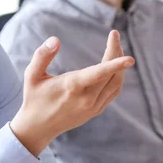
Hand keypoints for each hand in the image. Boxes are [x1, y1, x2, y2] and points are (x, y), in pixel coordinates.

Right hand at [11, 30, 134, 155]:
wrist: (38, 127)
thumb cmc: (34, 98)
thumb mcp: (32, 75)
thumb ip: (42, 55)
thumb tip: (55, 39)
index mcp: (72, 87)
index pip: (99, 74)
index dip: (115, 64)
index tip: (131, 58)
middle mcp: (86, 99)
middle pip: (111, 74)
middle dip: (116, 52)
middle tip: (114, 35)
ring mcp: (93, 107)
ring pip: (116, 83)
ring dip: (119, 65)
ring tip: (114, 47)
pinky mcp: (96, 111)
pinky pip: (113, 92)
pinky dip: (117, 77)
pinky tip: (114, 66)